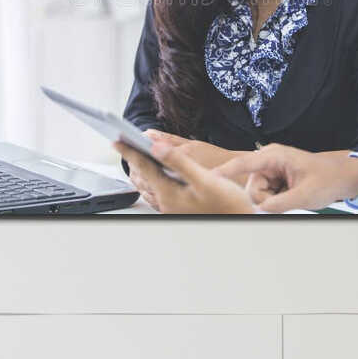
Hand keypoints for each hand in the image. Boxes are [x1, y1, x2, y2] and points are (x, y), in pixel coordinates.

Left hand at [113, 140, 260, 214]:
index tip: (116, 139)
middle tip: (122, 144)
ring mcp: (171, 207)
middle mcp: (166, 202)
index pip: (142, 167)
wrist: (241, 219)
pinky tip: (152, 174)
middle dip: (131, 159)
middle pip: (141, 176)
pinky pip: (156, 193)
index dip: (128, 151)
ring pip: (147, 185)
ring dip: (139, 170)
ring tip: (133, 155)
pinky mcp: (178, 209)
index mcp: (169, 193)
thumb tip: (155, 146)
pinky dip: (150, 180)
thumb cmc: (227, 202)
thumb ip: (178, 161)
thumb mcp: (204, 178)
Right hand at [212, 145, 357, 211]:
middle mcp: (269, 161)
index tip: (209, 178)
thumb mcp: (304, 195)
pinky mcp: (274, 180)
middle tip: (289, 200)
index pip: (243, 164)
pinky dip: (276, 201)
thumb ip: (279, 205)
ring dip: (272, 202)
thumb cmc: (328, 179)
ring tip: (293, 196)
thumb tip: (259, 212)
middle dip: (265, 200)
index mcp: (275, 156)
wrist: (344, 177)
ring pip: (257, 195)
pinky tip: (291, 196)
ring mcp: (271, 170)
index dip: (224, 172)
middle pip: (251, 188)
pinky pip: (265, 197)